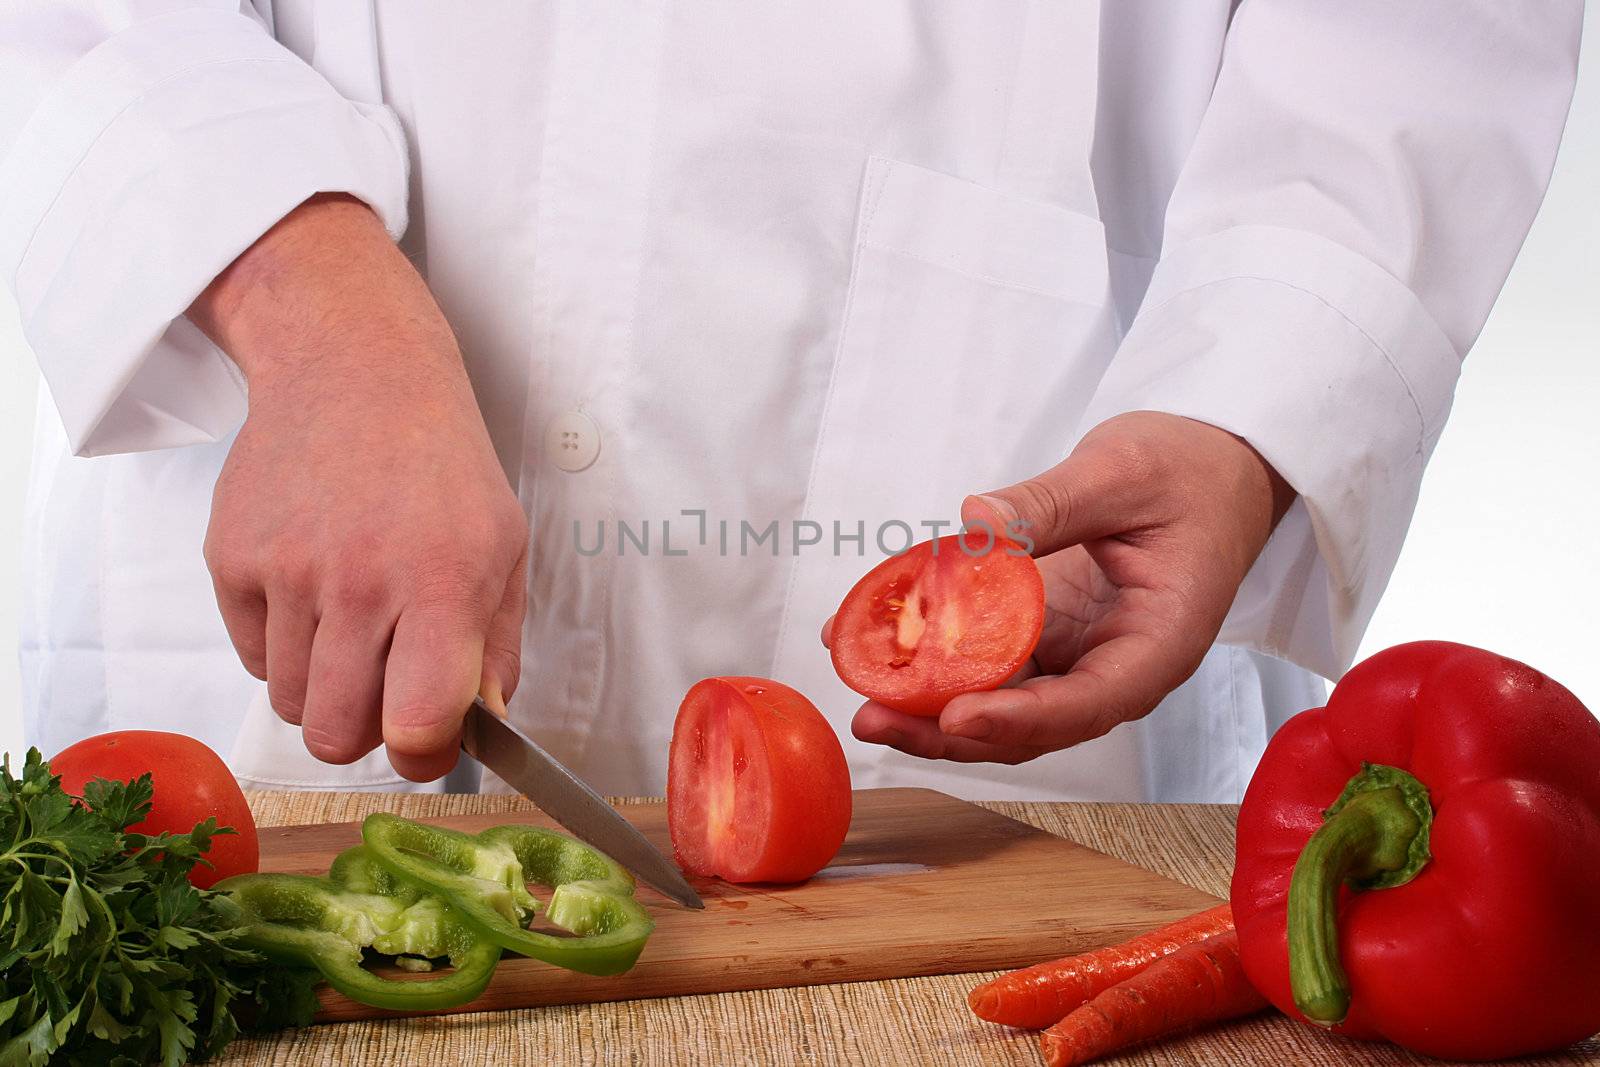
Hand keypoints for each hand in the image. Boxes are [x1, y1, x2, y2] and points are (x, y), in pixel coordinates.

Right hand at [189, 195, 527, 780]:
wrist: (354, 370)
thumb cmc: (440, 464)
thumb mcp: (505, 547)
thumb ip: (497, 649)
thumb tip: (481, 730)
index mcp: (443, 583)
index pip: (418, 723)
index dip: (425, 755)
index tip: (429, 740)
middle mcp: (360, 581)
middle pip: (337, 737)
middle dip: (365, 732)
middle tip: (385, 690)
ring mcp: (286, 570)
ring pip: (292, 704)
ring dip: (323, 688)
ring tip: (352, 628)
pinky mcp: (230, 558)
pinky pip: (252, 658)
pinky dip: (283, 646)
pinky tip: (314, 589)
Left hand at [825, 411, 1293, 764]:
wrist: (1213, 465)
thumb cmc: (1191, 470)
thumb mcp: (1122, 471)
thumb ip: (1048, 504)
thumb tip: (975, 524)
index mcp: (1157, 644)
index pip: (1086, 703)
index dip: (1018, 718)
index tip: (956, 715)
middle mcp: (1114, 664)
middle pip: (1029, 722)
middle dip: (947, 730)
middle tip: (873, 718)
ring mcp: (1076, 652)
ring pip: (1000, 700)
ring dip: (929, 705)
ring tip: (859, 688)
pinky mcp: (1046, 632)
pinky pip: (987, 657)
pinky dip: (933, 655)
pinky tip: (875, 640)